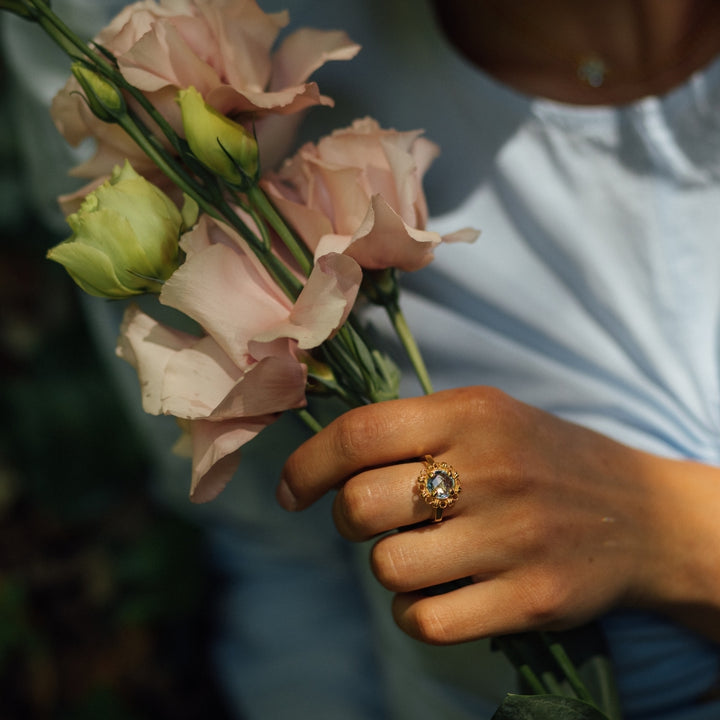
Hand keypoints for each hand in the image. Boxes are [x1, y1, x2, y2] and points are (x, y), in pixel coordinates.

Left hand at [278, 387, 719, 643]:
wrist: (641, 513)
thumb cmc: (543, 459)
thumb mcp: (486, 417)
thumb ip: (413, 428)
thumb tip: (325, 457)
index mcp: (470, 414)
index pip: (359, 433)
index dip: (308, 464)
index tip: (291, 491)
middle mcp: (489, 470)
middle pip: (360, 505)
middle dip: (347, 519)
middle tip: (370, 519)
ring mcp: (512, 537)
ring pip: (389, 566)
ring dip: (388, 566)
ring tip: (421, 554)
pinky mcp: (530, 598)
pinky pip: (426, 620)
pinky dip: (415, 613)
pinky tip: (439, 593)